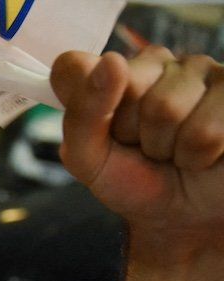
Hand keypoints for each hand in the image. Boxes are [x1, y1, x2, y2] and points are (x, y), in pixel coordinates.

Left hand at [52, 48, 223, 245]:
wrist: (182, 216)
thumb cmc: (135, 181)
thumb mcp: (88, 159)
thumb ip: (82, 114)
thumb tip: (111, 61)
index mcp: (113, 70)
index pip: (78, 69)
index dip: (88, 113)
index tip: (105, 135)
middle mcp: (158, 62)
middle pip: (127, 87)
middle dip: (132, 133)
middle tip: (146, 149)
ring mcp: (203, 71)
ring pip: (168, 108)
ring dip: (168, 148)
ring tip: (177, 152)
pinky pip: (207, 128)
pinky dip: (199, 155)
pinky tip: (206, 152)